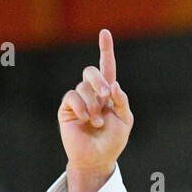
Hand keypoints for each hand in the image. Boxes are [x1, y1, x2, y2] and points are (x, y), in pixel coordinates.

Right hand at [58, 29, 131, 191]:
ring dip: (93, 104)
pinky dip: (81, 107)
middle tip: (106, 96)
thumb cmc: (113, 142)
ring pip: (83, 87)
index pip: (106, 67)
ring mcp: (78, 100)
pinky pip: (71, 97)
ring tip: (97, 122)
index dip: (105, 50)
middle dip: (99, 81)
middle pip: (91, 72)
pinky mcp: (66, 109)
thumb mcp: (125, 121)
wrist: (97, 159)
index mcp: (108, 94)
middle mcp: (92, 93)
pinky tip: (87, 119)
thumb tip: (113, 84)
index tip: (105, 32)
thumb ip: (122, 101)